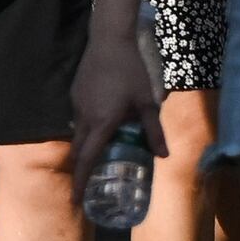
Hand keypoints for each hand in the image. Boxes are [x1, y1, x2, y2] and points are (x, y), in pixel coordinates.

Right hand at [71, 24, 161, 181]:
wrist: (110, 40)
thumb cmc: (131, 72)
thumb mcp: (147, 103)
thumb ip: (154, 131)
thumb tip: (164, 156)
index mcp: (101, 123)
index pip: (86, 159)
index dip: (80, 181)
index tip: (76, 200)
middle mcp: (84, 117)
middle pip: (78, 150)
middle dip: (80, 170)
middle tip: (87, 186)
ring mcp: (76, 105)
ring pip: (77, 134)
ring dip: (85, 148)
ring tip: (95, 158)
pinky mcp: (75, 94)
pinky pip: (78, 118)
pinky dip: (86, 129)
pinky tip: (99, 124)